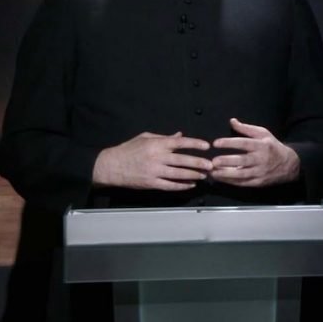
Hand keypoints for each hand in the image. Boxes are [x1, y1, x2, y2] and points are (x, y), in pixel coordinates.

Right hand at [92, 131, 211, 190]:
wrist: (111, 166)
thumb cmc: (128, 149)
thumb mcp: (145, 138)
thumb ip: (163, 137)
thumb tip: (179, 135)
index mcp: (157, 144)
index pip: (180, 142)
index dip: (194, 144)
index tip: (206, 146)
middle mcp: (157, 158)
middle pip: (183, 160)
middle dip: (198, 163)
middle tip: (211, 165)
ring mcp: (155, 172)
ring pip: (178, 174)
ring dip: (193, 175)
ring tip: (204, 175)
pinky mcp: (151, 183)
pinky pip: (170, 185)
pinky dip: (181, 186)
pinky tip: (190, 185)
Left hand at [210, 118, 299, 186]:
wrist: (289, 165)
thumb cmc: (273, 147)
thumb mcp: (263, 134)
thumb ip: (246, 128)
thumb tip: (232, 121)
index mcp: (261, 145)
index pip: (243, 143)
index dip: (229, 143)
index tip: (216, 143)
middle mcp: (261, 159)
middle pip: (242, 160)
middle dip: (227, 161)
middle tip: (213, 161)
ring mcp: (260, 172)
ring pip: (241, 175)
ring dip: (226, 175)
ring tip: (213, 172)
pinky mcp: (258, 182)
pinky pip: (243, 183)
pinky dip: (231, 182)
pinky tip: (221, 179)